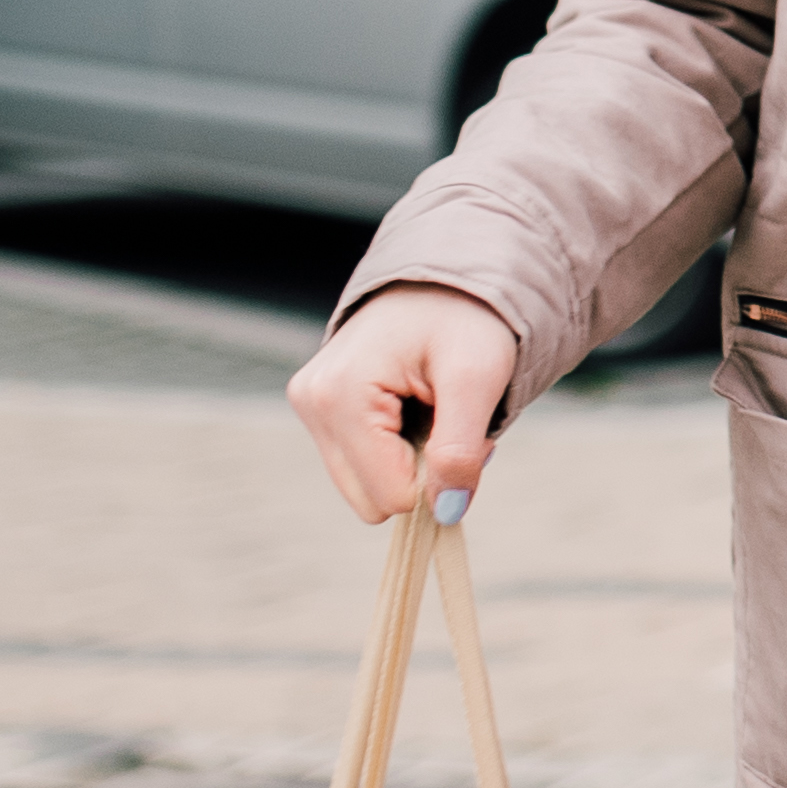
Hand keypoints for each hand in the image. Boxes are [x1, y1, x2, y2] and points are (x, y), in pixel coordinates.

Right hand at [290, 285, 521, 523]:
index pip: (391, 496)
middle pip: (372, 501)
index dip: (439, 475)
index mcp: (339, 395)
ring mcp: (310, 406)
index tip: (463, 425)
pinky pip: (362, 465)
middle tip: (448, 417)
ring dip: (410, 460)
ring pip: (366, 488)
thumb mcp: (477, 377)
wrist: (446, 276)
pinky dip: (396, 448)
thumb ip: (460, 449)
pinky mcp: (319, 410)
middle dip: (421, 472)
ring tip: (429, 406)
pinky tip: (411, 404)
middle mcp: (311, 403)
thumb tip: (446, 511)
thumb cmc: (466, 317)